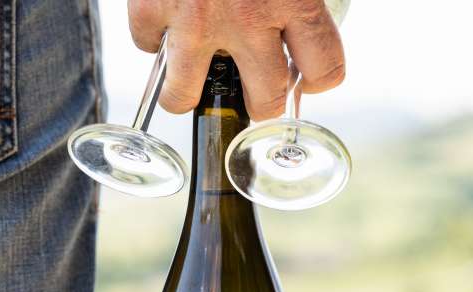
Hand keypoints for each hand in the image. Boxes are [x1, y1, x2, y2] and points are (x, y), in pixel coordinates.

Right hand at [128, 0, 344, 120]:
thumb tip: (307, 18)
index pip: (324, 68)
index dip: (319, 80)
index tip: (307, 78)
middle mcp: (248, 16)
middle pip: (264, 98)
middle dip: (261, 102)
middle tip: (255, 92)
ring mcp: (195, 17)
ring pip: (185, 94)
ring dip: (188, 95)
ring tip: (190, 87)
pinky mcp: (151, 5)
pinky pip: (147, 47)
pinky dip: (153, 40)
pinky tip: (165, 23)